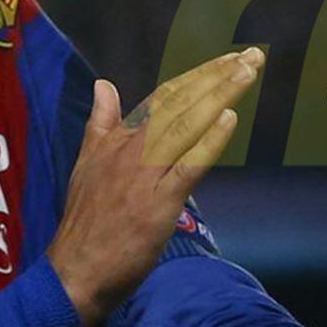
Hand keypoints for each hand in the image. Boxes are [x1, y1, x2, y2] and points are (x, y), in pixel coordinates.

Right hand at [47, 48, 263, 326]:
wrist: (74, 270)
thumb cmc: (85, 223)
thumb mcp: (85, 163)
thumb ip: (101, 123)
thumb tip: (104, 85)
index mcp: (118, 140)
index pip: (163, 98)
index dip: (196, 77)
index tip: (226, 61)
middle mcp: (132, 150)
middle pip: (180, 103)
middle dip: (217, 77)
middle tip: (251, 56)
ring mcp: (146, 175)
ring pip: (185, 125)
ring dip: (219, 95)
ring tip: (247, 71)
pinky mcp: (158, 203)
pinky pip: (187, 166)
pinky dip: (209, 139)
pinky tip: (228, 117)